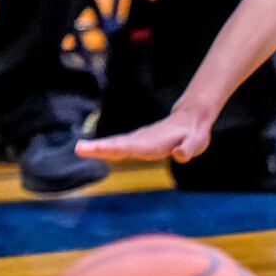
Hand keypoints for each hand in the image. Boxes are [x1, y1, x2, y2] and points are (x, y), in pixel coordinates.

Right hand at [75, 107, 213, 163]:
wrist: (191, 120)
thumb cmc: (194, 135)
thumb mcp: (196, 143)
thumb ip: (188, 149)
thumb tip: (180, 155)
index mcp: (153, 143)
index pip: (131, 147)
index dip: (115, 149)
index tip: (98, 149)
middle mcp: (142, 141)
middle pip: (118, 145)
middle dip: (99, 148)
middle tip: (79, 149)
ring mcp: (138, 141)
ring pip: (116, 144)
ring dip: (99, 148)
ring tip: (80, 149)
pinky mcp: (138, 143)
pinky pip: (119, 146)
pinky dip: (106, 149)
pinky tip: (93, 150)